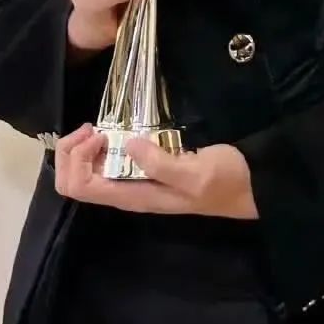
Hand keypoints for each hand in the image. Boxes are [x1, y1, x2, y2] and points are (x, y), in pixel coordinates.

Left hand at [54, 123, 258, 219]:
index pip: (81, 188)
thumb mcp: (196, 173)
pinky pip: (105, 162)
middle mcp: (126, 191)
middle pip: (74, 181)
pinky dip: (97, 146)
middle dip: (72, 152)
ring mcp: (134, 181)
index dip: (78, 159)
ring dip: (81, 148)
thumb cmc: (224, 180)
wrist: (251, 184)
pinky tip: (112, 129)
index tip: (99, 132)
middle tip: (93, 127)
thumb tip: (128, 144)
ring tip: (99, 127)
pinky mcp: (144, 168)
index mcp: (134, 197)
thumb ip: (162, 164)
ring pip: (85, 171)